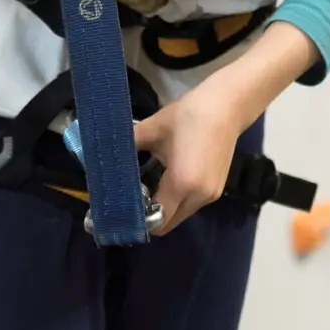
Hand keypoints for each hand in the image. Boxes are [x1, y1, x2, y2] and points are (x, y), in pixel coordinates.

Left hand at [134, 79, 244, 233]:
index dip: (137, 218)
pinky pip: (190, 205)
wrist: (227, 105)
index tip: (119, 207)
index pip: (156, 220)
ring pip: (180, 215)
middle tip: (131, 197)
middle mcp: (199, 196)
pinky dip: (176, 201)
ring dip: (163, 208)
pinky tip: (166, 180)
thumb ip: (126, 146)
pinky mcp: (217, 189)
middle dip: (148, 216)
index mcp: (182, 183)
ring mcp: (210, 195)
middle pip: (168, 223)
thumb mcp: (152, 129)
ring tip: (147, 187)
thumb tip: (101, 153)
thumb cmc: (189, 115)